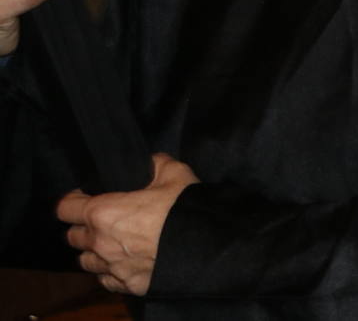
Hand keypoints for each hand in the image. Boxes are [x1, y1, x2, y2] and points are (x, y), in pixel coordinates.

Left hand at [57, 153, 198, 295]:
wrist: (204, 245)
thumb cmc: (183, 208)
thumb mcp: (174, 172)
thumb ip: (155, 163)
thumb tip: (150, 162)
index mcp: (103, 212)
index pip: (65, 208)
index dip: (74, 199)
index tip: (86, 196)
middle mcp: (99, 242)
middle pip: (73, 236)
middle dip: (83, 226)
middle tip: (102, 219)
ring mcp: (111, 266)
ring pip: (85, 260)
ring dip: (93, 251)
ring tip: (111, 243)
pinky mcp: (126, 284)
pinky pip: (105, 278)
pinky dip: (109, 270)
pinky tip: (123, 261)